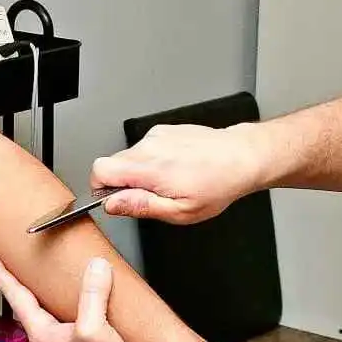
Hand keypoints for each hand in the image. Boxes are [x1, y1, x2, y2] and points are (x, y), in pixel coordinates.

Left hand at [0, 254, 142, 341]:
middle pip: (27, 302)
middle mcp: (49, 338)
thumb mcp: (95, 328)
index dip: (0, 274)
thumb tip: (96, 266)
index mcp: (43, 333)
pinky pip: (69, 314)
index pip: (15, 296)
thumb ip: (92, 295)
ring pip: (47, 308)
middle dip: (18, 280)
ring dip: (42, 290)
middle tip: (9, 260)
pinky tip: (79, 293)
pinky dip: (67, 300)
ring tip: (39, 272)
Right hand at [92, 122, 266, 224]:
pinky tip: (177, 168)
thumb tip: (112, 204)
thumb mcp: (181, 211)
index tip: (121, 199)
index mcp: (150, 168)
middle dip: (124, 183)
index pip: (99, 170)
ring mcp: (157, 135)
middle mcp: (149, 146)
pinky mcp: (164, 130)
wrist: (242, 157)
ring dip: (140, 172)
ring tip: (170, 181)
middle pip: (112, 164)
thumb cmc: (219, 185)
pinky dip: (153, 161)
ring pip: (129, 157)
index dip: (102, 188)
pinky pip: (145, 148)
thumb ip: (141, 206)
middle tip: (153, 195)